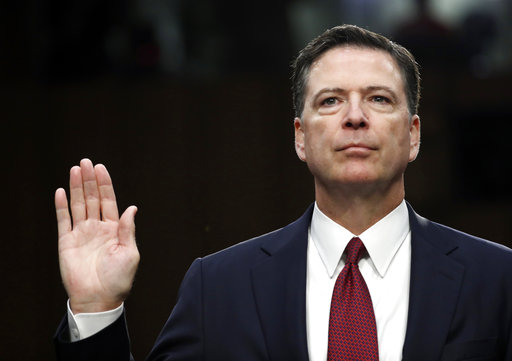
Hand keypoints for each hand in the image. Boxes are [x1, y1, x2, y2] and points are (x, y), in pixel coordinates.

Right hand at [55, 159, 139, 313]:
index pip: (109, 201)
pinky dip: (62, 206)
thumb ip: (128, 229)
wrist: (98, 299)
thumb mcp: (130, 253)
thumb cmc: (118, 279)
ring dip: (76, 187)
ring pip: (78, 205)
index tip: (101, 168)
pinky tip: (62, 191)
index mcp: (114, 229)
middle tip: (85, 162)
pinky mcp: (67, 242)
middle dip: (89, 180)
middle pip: (92, 198)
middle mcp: (97, 228)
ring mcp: (81, 234)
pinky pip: (63, 220)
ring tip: (75, 169)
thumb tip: (133, 207)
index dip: (105, 184)